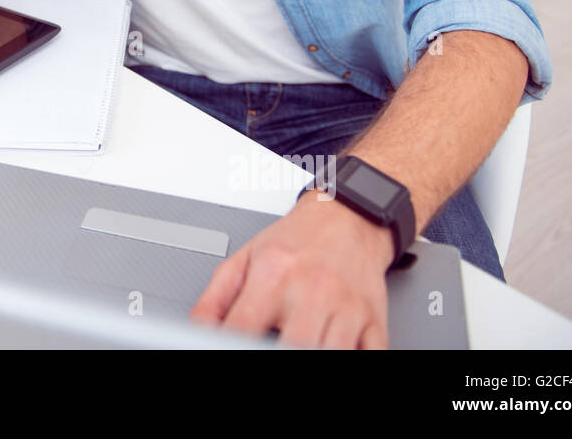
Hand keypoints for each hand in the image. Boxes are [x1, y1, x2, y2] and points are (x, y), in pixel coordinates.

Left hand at [191, 191, 395, 348]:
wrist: (349, 216)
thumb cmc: (297, 240)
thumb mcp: (245, 259)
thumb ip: (215, 298)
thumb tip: (197, 329)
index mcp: (273, 275)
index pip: (242, 330)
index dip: (229, 346)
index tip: (226, 348)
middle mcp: (312, 290)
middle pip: (292, 347)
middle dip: (275, 352)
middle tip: (267, 346)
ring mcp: (347, 307)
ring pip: (330, 354)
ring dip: (311, 355)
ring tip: (294, 342)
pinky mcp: (374, 320)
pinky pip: (371, 355)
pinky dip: (352, 356)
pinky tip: (330, 347)